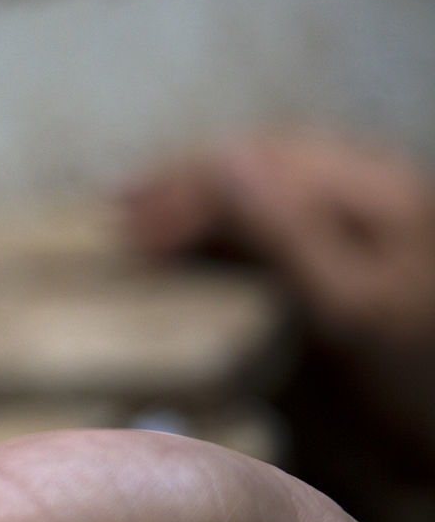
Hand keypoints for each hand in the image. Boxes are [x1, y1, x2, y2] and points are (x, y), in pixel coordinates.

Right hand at [123, 128, 434, 344]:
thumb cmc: (419, 368)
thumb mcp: (352, 305)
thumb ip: (290, 231)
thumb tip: (223, 163)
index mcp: (365, 191)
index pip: (252, 164)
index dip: (183, 190)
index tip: (126, 232)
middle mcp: (368, 180)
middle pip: (258, 153)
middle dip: (182, 176)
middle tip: (117, 208)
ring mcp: (370, 202)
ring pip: (270, 167)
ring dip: (202, 183)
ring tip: (144, 207)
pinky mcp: (366, 233)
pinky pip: (285, 193)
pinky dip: (232, 203)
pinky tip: (207, 224)